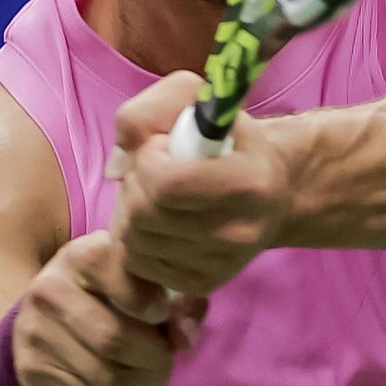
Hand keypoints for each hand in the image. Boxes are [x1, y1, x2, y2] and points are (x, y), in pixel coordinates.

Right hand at [14, 230, 206, 385]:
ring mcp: (36, 332)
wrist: (41, 317)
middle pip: (114, 339)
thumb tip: (185, 337)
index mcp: (81, 256)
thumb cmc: (106, 291)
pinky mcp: (33, 371)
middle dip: (155, 356)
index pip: (119, 275)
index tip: (161, 313)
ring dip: (146, 383)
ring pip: (108, 377)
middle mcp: (50, 290)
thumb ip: (177, 299)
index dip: (151, 302)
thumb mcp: (139, 280)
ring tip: (155, 373)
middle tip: (167, 356)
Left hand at [107, 72, 291, 295]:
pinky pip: (137, 263)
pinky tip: (158, 220)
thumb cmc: (227, 140)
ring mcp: (221, 264)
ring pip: (134, 239)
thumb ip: (150, 111)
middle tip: (154, 170)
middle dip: (134, 183)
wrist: (269, 193)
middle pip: (143, 213)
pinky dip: (135, 237)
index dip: (148, 159)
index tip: (161, 147)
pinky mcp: (201, 284)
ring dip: (130, 209)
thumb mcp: (196, 102)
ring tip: (155, 194)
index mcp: (248, 182)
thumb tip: (116, 166)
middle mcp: (239, 232)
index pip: (166, 184)